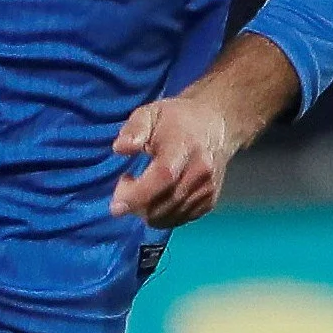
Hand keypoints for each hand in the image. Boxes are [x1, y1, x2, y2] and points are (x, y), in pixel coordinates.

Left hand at [109, 93, 244, 225]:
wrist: (216, 125)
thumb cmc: (176, 119)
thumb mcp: (150, 113)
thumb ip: (134, 129)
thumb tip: (120, 148)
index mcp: (184, 146)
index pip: (164, 176)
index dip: (138, 194)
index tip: (116, 206)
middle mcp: (200, 171)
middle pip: (163, 203)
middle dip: (135, 204)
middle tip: (126, 182)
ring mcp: (207, 189)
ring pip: (168, 216)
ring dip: (146, 211)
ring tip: (142, 186)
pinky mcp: (209, 202)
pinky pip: (178, 220)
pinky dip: (160, 215)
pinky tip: (157, 196)